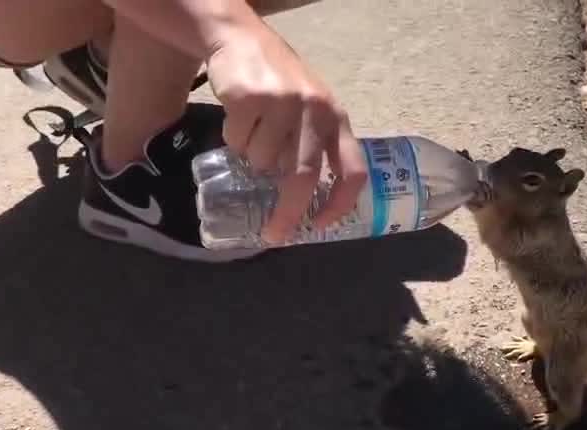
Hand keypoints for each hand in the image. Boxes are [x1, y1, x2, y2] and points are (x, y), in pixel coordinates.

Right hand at [205, 27, 365, 244]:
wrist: (241, 38)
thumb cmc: (281, 82)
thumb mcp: (311, 109)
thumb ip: (315, 146)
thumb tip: (305, 202)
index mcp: (336, 118)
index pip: (353, 169)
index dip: (341, 203)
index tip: (321, 225)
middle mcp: (315, 110)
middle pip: (304, 176)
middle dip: (288, 211)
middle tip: (274, 233)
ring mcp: (282, 103)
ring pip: (263, 161)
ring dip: (253, 159)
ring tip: (254, 132)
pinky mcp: (250, 97)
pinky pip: (237, 142)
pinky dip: (234, 140)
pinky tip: (239, 117)